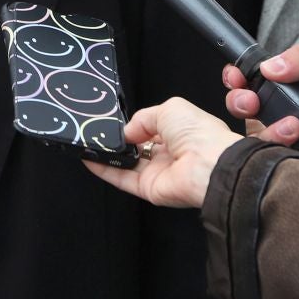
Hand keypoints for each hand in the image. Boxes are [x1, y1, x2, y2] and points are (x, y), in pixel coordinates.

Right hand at [84, 98, 239, 208]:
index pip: (151, 129)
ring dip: (108, 154)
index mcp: (179, 133)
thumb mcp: (168, 109)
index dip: (134, 125)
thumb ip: (142, 118)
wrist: (209, 165)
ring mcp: (157, 172)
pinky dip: (104, 169)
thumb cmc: (198, 133)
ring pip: (127, 164)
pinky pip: (122, 179)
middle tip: (98, 130)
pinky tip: (89, 158)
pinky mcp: (148, 189)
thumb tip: (126, 132)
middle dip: (120, 140)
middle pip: (137, 148)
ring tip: (89, 142)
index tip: (114, 121)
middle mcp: (168, 154)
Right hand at [224, 47, 298, 176]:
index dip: (239, 81)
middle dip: (241, 105)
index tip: (235, 77)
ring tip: (295, 127)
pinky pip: (291, 167)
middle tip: (250, 102)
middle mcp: (292, 117)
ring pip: (263, 144)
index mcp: (294, 91)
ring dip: (271, 133)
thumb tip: (269, 66)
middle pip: (249, 115)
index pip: (255, 85)